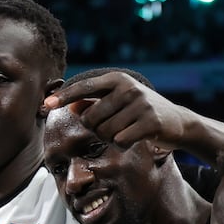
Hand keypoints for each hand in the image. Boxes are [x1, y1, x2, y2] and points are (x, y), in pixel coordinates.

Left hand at [41, 71, 189, 149]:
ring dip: (110, 138)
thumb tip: (72, 106)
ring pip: (104, 132)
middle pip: (90, 118)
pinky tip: (134, 138)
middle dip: (95, 129)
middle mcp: (128, 88)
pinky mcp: (149, 122)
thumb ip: (96, 102)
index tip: (46, 104)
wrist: (177, 122)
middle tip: (112, 128)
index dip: (64, 97)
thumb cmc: (141, 113)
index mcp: (117, 79)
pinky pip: (120, 141)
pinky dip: (122, 144)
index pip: (84, 87)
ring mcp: (140, 104)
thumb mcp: (119, 102)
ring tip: (125, 131)